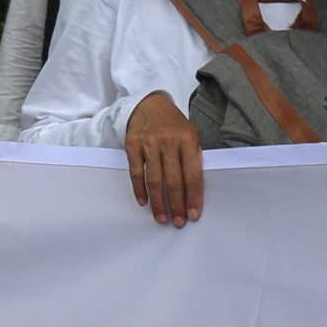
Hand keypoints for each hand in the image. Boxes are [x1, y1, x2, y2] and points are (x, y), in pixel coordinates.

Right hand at [124, 91, 202, 226]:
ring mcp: (149, 143)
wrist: (149, 104)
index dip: (194, 197)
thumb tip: (194, 190)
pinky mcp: (132, 145)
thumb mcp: (190, 136)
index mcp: (188, 140)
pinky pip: (136, 173)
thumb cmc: (173, 125)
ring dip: (158, 202)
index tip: (194, 214)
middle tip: (178, 222)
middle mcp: (169, 141)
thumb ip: (192, 158)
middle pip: (173, 181)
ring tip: (161, 218)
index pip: (192, 175)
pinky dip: (139, 189)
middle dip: (176, 204)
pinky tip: (144, 202)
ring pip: (154, 180)